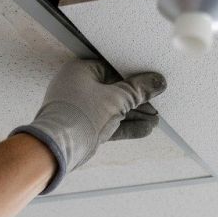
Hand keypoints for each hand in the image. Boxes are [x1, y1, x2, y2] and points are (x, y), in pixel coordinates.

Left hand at [12, 59, 166, 193]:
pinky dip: (126, 126)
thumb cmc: (81, 114)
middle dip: (137, 101)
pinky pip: (109, 123)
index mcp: (81, 71)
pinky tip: (145, 129)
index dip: (134, 78)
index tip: (150, 84)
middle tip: (156, 105)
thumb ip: (140, 90)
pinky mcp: (85, 126)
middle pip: (115, 91)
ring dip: (135, 115)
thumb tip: (157, 82)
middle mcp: (78, 87)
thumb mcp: (118, 98)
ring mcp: (81, 108)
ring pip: (114, 109)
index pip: (113, 70)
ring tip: (155, 120)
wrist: (59, 146)